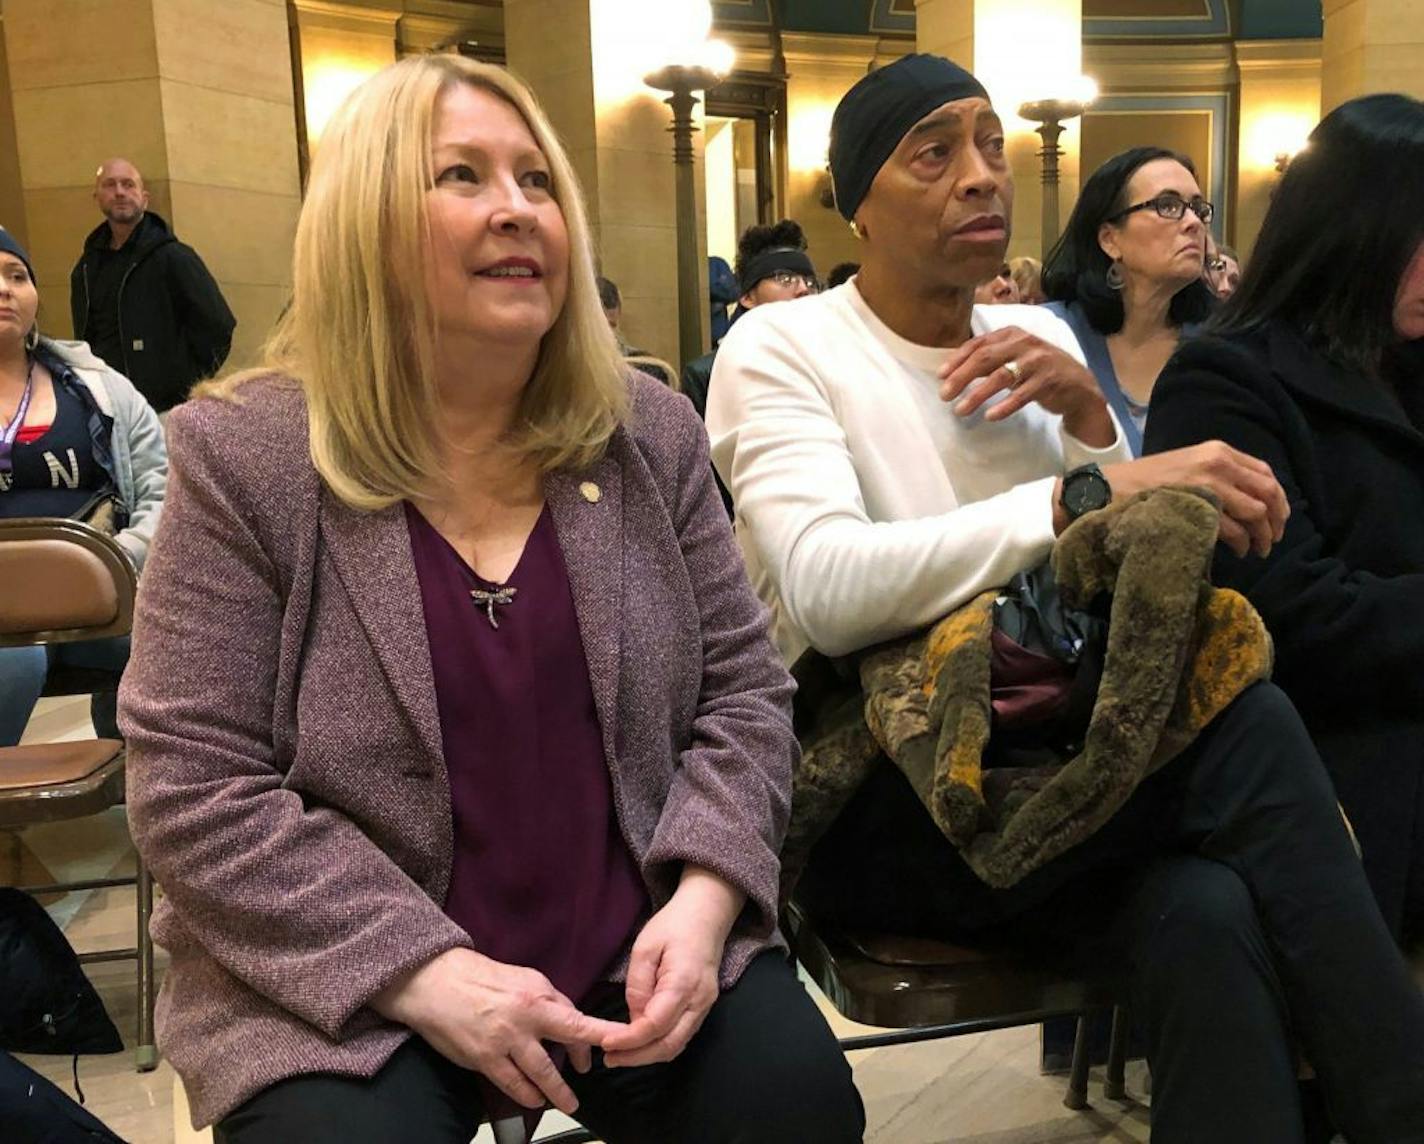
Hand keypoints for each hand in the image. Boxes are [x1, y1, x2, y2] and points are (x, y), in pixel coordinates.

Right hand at [370, 948, 626, 1113]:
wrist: (437, 983)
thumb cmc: (481, 978)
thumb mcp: (524, 978)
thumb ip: (551, 1000)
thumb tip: (573, 1020)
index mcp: (537, 995)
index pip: (577, 1017)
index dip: (602, 1032)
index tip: (622, 1041)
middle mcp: (525, 1018)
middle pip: (565, 1042)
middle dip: (583, 1062)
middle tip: (589, 1075)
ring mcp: (504, 1041)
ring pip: (539, 1073)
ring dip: (556, 1091)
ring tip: (567, 1103)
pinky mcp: (484, 1059)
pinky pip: (511, 1084)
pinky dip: (526, 1094)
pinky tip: (534, 1098)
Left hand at [600, 866, 743, 1067]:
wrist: (706, 914)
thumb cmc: (674, 925)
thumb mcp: (645, 947)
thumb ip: (637, 985)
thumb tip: (633, 1018)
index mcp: (683, 983)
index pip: (655, 1025)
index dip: (629, 1040)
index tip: (605, 1044)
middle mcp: (699, 1001)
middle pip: (669, 1045)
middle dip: (637, 1058)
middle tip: (609, 1059)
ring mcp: (705, 1006)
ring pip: (677, 1045)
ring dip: (648, 1056)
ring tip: (619, 1055)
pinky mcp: (703, 1007)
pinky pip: (682, 1036)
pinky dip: (660, 1046)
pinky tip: (640, 1044)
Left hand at [938, 327, 1115, 446]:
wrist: (1078, 386)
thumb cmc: (1038, 371)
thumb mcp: (1014, 357)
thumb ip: (989, 359)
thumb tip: (953, 371)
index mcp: (1012, 333)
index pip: (979, 343)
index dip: (957, 359)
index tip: (940, 376)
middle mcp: (1024, 342)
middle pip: (985, 358)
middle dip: (961, 377)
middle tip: (944, 395)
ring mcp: (1038, 361)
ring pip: (1000, 376)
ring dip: (977, 395)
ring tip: (960, 410)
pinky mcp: (1049, 381)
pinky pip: (1021, 395)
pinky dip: (1004, 406)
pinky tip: (990, 416)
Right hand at [1103, 441, 1288, 557]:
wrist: (1110, 488)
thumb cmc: (1146, 481)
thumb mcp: (1188, 464)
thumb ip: (1218, 474)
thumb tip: (1247, 499)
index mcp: (1218, 451)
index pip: (1265, 472)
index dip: (1278, 497)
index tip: (1278, 517)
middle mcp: (1219, 463)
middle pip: (1267, 492)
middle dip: (1276, 519)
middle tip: (1273, 539)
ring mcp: (1210, 485)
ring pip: (1255, 512)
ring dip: (1262, 535)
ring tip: (1258, 550)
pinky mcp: (1199, 507)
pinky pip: (1234, 529)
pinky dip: (1242, 543)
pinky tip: (1239, 551)